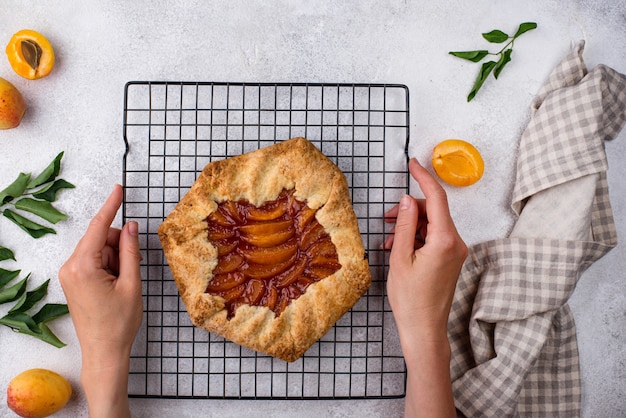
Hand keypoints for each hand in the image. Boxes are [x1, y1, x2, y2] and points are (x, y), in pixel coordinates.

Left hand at [59, 184, 141, 417]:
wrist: (103, 352)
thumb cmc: (118, 323)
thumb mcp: (131, 283)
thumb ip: (130, 251)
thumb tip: (130, 226)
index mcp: (83, 266)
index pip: (99, 227)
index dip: (111, 206)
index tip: (119, 189)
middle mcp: (70, 267)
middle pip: (100, 238)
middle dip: (120, 246)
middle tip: (132, 270)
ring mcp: (69, 274)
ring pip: (98, 249)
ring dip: (115, 258)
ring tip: (123, 283)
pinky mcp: (73, 280)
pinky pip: (93, 260)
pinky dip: (108, 265)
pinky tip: (116, 283)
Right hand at [383, 158, 466, 417]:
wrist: (424, 329)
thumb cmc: (410, 299)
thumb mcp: (400, 258)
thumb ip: (404, 225)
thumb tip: (405, 201)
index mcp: (445, 240)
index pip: (436, 197)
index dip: (423, 177)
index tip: (412, 163)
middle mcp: (457, 243)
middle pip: (433, 211)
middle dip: (408, 210)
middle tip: (385, 219)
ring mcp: (456, 252)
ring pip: (432, 225)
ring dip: (410, 226)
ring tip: (388, 240)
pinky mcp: (452, 260)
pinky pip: (434, 238)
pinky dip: (417, 238)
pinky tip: (398, 248)